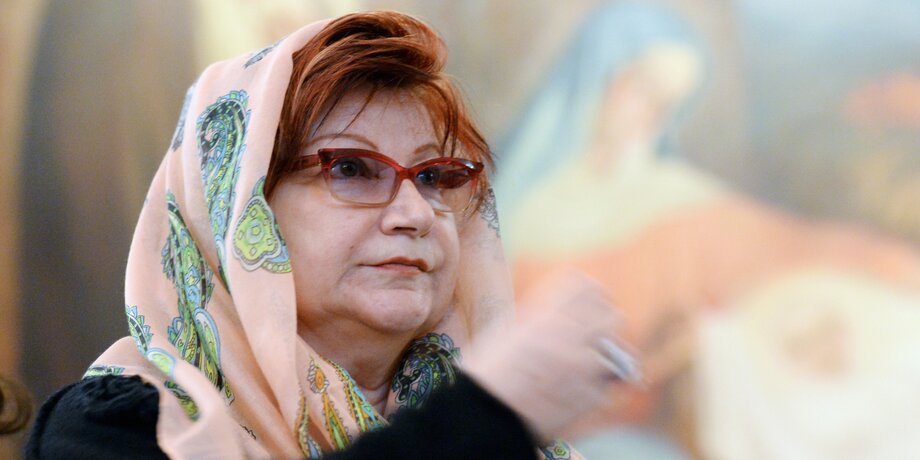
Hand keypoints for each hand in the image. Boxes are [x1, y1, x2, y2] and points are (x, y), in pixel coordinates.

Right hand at [463, 271, 627, 440]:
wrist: (488, 416)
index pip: (587, 287)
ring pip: (619, 346)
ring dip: (608, 350)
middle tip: (594, 330)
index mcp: (546, 315)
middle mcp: (570, 335)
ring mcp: (585, 366)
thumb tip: (550, 316)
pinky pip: (608, 382)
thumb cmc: (488, 375)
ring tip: (594, 358)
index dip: (590, 291)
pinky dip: (598, 384)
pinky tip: (580, 388)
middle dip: (604, 321)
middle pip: (610, 314)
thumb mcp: (505, 332)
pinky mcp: (592, 395)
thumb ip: (535, 319)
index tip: (589, 298)